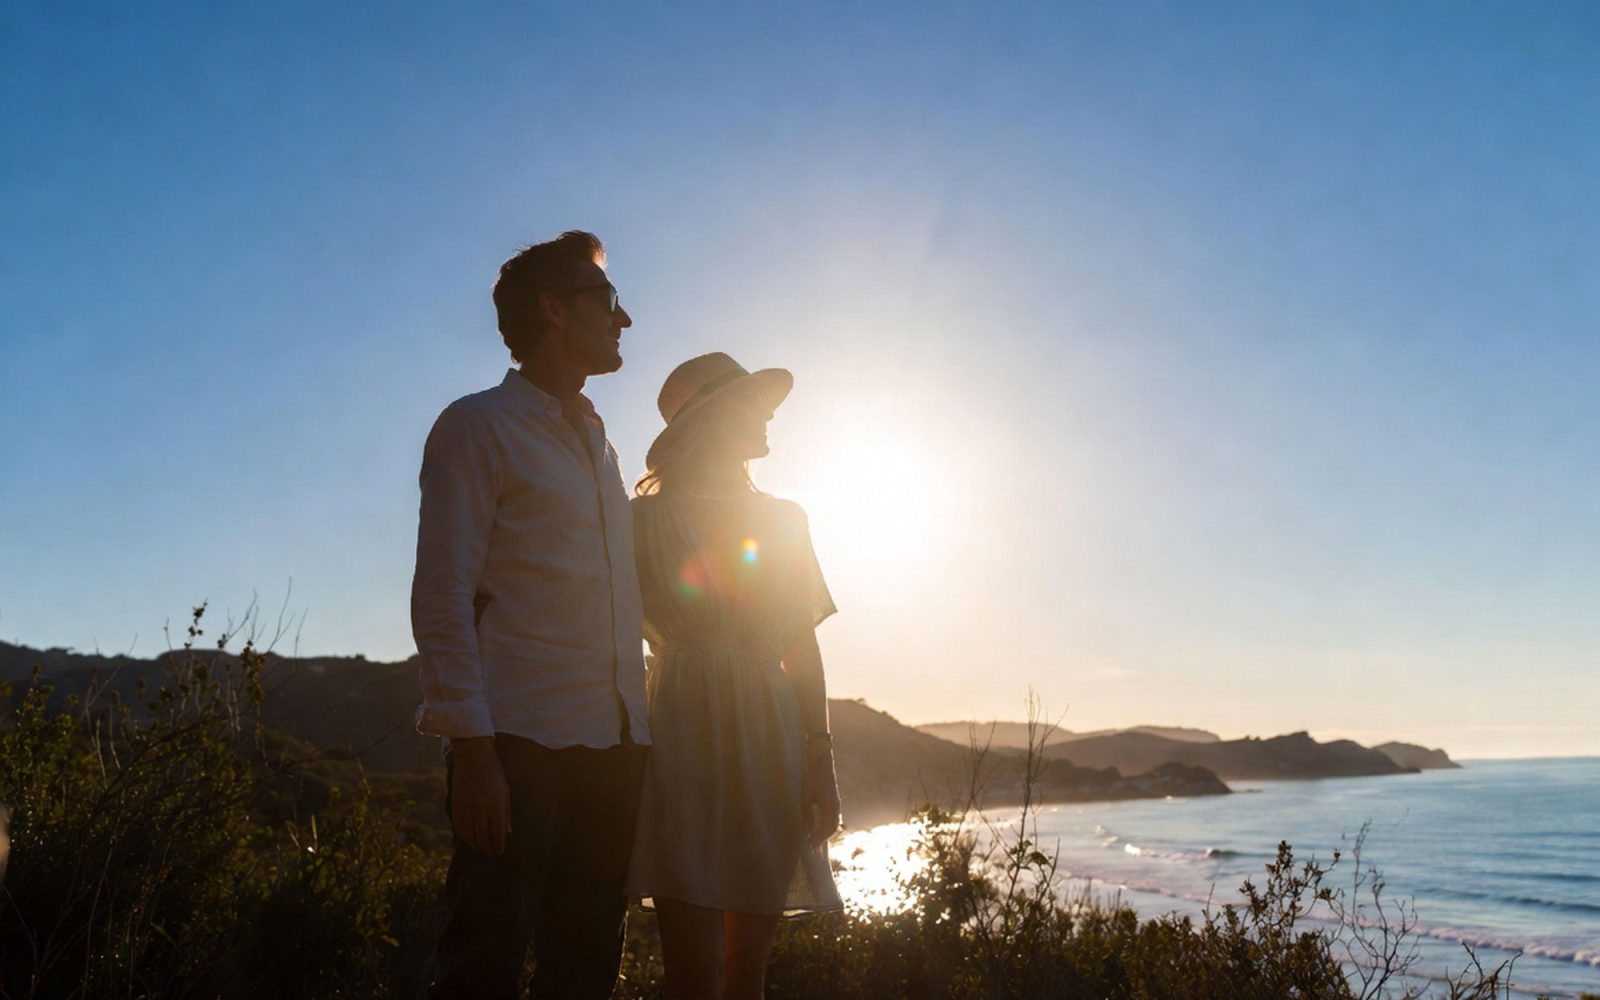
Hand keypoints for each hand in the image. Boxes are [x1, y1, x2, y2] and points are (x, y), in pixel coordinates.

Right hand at [450, 737, 511, 855]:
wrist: (473, 756)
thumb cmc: (494, 773)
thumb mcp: (505, 791)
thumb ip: (506, 813)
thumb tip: (507, 833)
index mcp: (496, 804)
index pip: (497, 834)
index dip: (498, 846)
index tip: (500, 852)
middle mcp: (481, 808)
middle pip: (482, 837)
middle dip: (487, 848)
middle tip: (490, 853)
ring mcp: (466, 806)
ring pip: (469, 835)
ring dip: (475, 845)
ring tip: (480, 848)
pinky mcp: (455, 804)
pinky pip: (458, 826)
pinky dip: (463, 836)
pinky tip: (468, 838)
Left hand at [802, 751, 840, 850]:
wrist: (818, 753)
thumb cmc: (811, 773)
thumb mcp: (805, 794)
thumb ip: (806, 814)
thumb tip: (805, 831)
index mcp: (831, 804)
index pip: (829, 827)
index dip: (819, 838)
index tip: (810, 846)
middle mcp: (835, 803)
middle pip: (831, 825)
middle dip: (821, 836)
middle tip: (810, 845)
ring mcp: (833, 798)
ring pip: (830, 819)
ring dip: (821, 828)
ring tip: (810, 836)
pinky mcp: (829, 794)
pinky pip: (827, 812)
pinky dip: (821, 820)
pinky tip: (812, 822)